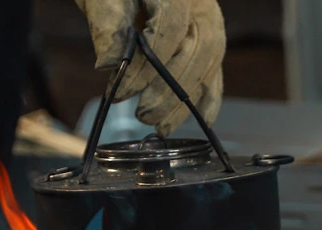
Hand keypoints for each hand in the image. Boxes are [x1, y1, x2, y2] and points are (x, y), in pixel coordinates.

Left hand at [76, 0, 224, 135]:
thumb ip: (106, 23)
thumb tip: (108, 64)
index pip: (170, 27)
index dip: (147, 64)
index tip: (122, 93)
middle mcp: (201, 5)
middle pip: (197, 49)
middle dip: (168, 89)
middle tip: (142, 115)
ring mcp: (209, 23)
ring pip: (207, 65)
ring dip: (184, 101)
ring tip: (160, 126)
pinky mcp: (210, 43)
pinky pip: (215, 72)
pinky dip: (209, 98)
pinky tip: (202, 120)